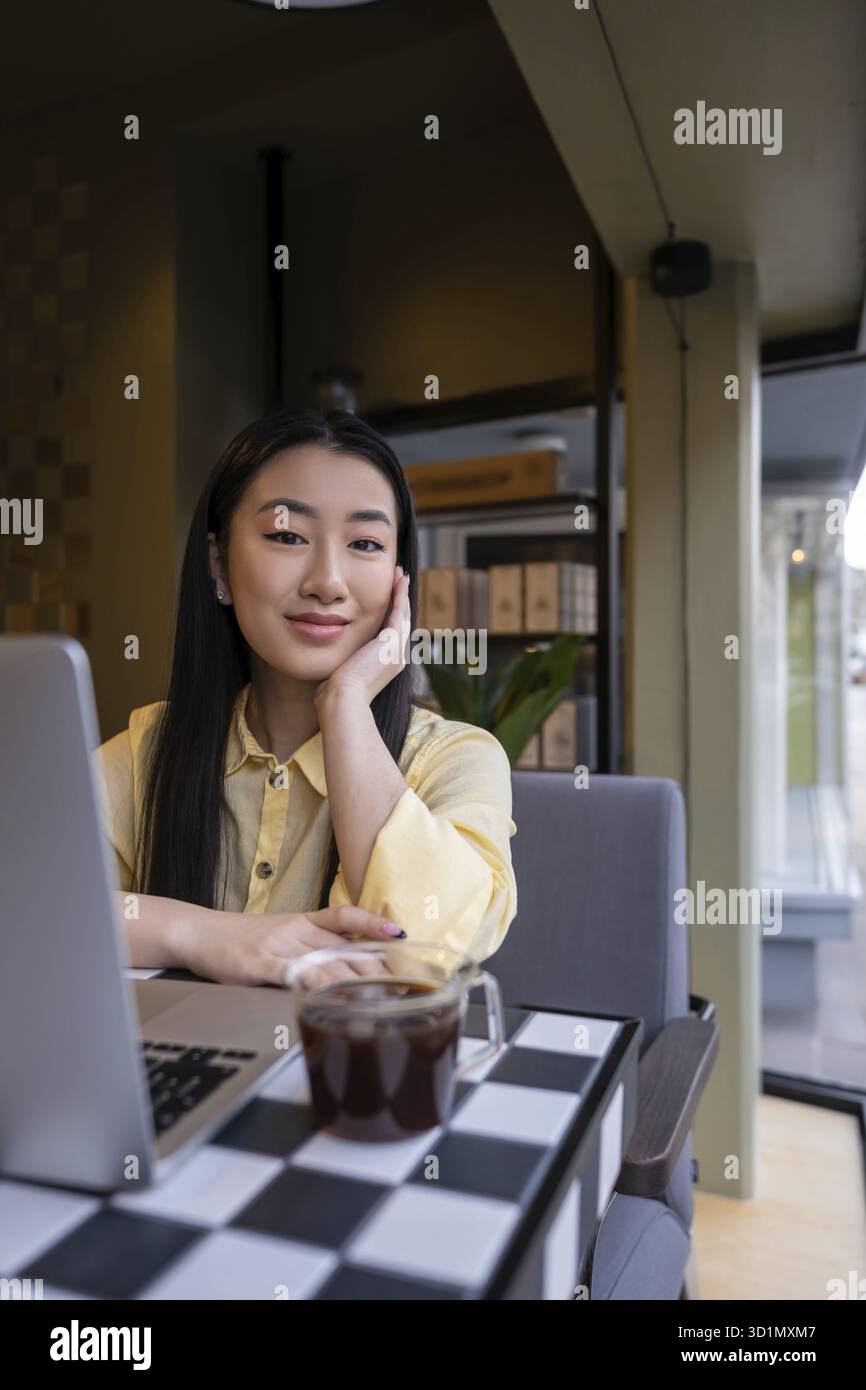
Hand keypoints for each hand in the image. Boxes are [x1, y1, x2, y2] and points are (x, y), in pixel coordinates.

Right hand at [181, 905, 404, 987]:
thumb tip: (345, 962)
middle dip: (376, 968)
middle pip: (344, 946)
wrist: (199, 933)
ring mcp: (279, 946)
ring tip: (378, 998)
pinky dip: (315, 985)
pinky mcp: (261, 964)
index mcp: (303, 921)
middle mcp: (296, 931)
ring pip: (326, 961)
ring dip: (354, 982)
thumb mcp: (281, 933)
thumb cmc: (241, 939)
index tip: (400, 934)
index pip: (345, 916)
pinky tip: (331, 996)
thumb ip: (311, 944)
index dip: (373, 924)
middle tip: (401, 985)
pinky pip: (293, 974)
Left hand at [313, 565, 410, 707]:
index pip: (390, 634)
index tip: (387, 599)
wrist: (343, 699)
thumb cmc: (334, 694)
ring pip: (403, 614)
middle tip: (399, 580)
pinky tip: (399, 580)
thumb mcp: (339, 677)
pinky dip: (400, 595)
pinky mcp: (392, 641)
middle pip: (400, 622)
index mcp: (385, 665)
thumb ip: (339, 670)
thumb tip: (327, 677)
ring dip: (402, 593)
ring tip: (400, 575)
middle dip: (399, 600)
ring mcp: (396, 649)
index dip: (390, 615)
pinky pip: (399, 612)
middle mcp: (396, 657)